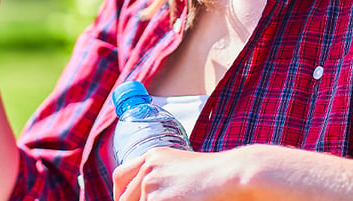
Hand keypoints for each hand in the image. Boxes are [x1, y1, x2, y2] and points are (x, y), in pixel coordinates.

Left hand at [112, 148, 243, 200]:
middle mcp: (148, 168)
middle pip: (124, 197)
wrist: (232, 175)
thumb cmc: (217, 176)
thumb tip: (149, 195)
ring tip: (180, 199)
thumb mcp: (182, 170)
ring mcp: (151, 185)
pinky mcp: (158, 200)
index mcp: (153, 156)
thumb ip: (162, 179)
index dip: (120, 194)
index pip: (121, 176)